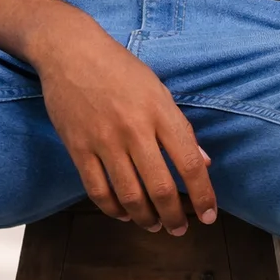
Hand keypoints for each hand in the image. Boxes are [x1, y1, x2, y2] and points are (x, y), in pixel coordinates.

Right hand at [31, 15, 216, 235]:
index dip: (203, 195)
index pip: (189, 163)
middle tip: (180, 228)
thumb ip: (179, 128)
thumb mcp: (157, 89)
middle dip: (174, 217)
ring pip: (130, 196)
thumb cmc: (119, 67)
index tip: (208, 215)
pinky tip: (125, 213)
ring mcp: (104, 141)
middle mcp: (134, 129)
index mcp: (160, 111)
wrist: (70, 51)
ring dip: (146, 219)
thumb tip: (203, 161)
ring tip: (154, 226)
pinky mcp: (78, 148)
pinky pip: (98, 191)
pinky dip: (114, 209)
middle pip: (161, 188)